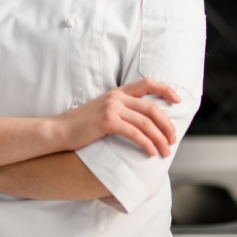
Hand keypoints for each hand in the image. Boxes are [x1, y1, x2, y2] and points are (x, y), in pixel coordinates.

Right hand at [54, 78, 179, 157]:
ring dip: (159, 139)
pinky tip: (150, 153)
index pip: (146, 83)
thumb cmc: (81, 126)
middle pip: (151, 108)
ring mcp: (112, 108)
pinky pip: (134, 133)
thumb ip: (120, 111)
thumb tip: (142, 123)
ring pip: (146, 123)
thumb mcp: (102, 112)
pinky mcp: (107, 122)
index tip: (177, 100)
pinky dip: (146, 144)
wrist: (59, 131)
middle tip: (173, 139)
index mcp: (117, 93)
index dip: (165, 90)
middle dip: (166, 125)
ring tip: (164, 151)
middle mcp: (116, 97)